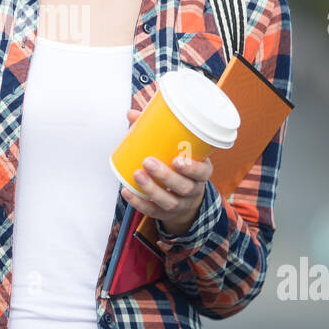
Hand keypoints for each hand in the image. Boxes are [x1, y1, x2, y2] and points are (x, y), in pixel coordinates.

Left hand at [121, 107, 213, 234]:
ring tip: (136, 174)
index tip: (177, 160)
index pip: (203, 172)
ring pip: (168, 201)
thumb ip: (158, 132)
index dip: (192, 168)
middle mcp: (193, 190)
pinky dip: (138, 203)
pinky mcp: (165, 214)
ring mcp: (180, 205)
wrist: (187, 200)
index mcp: (201, 172)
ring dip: (151, 189)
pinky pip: (153, 212)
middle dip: (165, 175)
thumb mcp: (179, 151)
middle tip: (148, 161)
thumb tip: (132, 114)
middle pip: (184, 187)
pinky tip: (126, 192)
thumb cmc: (180, 166)